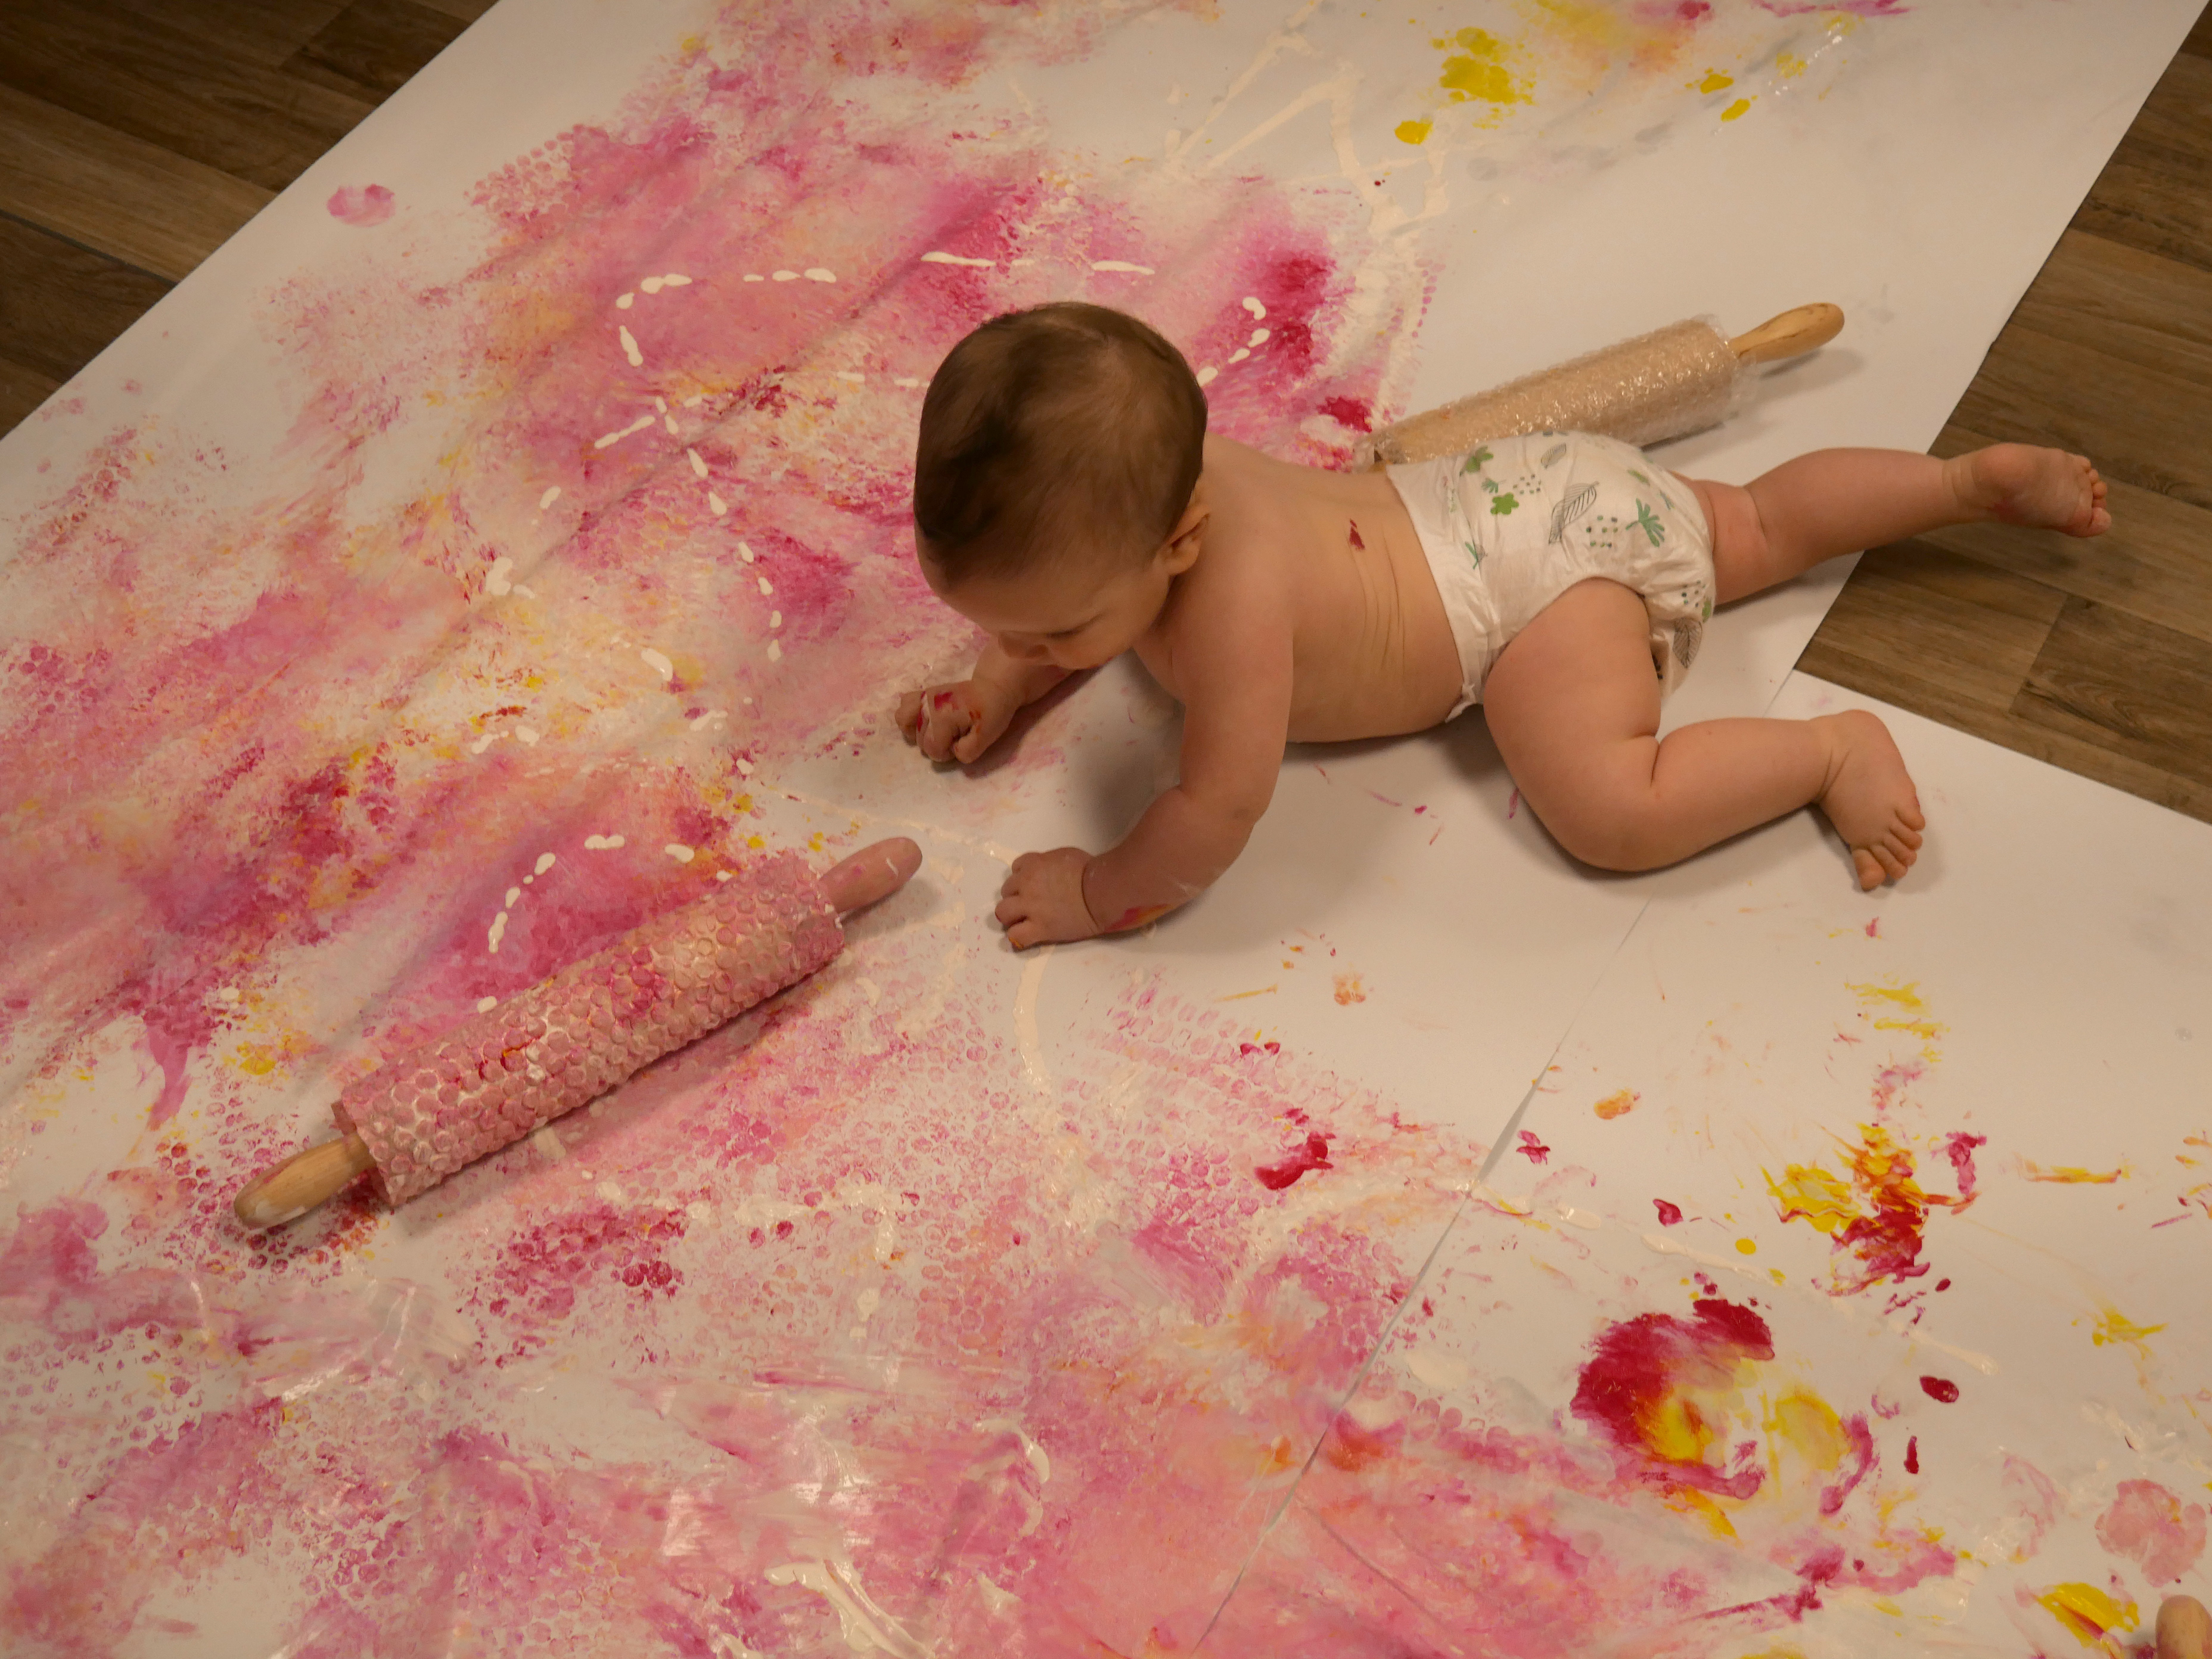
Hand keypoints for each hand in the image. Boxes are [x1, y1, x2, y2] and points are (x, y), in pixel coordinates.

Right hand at [896, 678, 1016, 763]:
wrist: (992, 689)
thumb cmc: (991, 714)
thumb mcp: (986, 737)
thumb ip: (967, 751)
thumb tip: (952, 752)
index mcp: (942, 717)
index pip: (933, 750)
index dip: (948, 753)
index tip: (962, 741)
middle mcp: (927, 705)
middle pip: (920, 741)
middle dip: (938, 744)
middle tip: (956, 734)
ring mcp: (923, 697)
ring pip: (903, 721)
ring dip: (918, 732)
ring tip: (936, 730)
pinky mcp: (922, 694)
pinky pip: (903, 707)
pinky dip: (909, 718)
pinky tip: (924, 722)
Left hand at [994, 848, 1100, 948]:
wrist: (1101, 892)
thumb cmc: (1090, 871)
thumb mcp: (1063, 855)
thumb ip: (1047, 863)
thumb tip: (1044, 872)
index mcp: (1033, 865)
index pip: (1015, 869)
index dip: (1023, 877)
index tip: (1033, 883)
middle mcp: (1026, 884)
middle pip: (1006, 890)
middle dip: (1015, 896)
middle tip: (1030, 902)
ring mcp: (1031, 908)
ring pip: (1002, 912)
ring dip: (1011, 915)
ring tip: (1023, 920)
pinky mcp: (1039, 928)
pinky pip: (1015, 936)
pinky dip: (1018, 936)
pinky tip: (1027, 935)